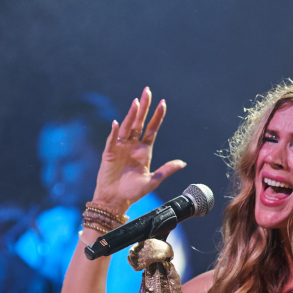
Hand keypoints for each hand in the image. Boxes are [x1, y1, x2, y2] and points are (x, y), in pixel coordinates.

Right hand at [92, 87, 185, 212]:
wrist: (115, 200)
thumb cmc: (133, 192)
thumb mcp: (153, 181)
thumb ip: (167, 170)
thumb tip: (183, 163)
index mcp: (144, 151)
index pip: (152, 129)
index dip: (157, 116)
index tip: (163, 103)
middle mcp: (132, 146)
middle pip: (139, 122)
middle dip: (143, 107)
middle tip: (147, 91)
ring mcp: (120, 148)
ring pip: (127, 127)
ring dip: (131, 115)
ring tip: (136, 102)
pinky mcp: (109, 153)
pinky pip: (112, 140)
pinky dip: (114, 132)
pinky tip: (117, 123)